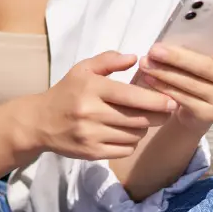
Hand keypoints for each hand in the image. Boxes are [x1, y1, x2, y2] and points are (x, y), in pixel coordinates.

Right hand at [25, 51, 177, 160]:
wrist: (40, 122)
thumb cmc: (67, 92)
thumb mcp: (83, 69)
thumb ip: (108, 60)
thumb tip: (135, 58)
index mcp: (91, 88)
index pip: (130, 96)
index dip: (155, 100)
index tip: (172, 100)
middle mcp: (91, 113)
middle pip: (137, 118)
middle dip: (157, 115)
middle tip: (166, 110)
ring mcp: (91, 135)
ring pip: (134, 135)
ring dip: (143, 127)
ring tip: (141, 119)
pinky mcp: (92, 153)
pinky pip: (125, 150)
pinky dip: (131, 142)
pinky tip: (126, 132)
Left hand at [136, 21, 212, 134]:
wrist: (196, 109)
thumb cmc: (198, 71)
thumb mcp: (203, 55)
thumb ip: (201, 42)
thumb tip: (184, 19)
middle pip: (207, 66)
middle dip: (177, 57)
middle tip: (154, 49)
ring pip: (191, 84)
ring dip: (164, 72)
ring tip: (146, 63)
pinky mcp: (210, 115)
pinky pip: (183, 99)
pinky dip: (163, 87)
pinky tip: (149, 79)